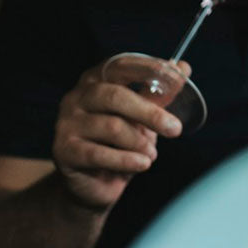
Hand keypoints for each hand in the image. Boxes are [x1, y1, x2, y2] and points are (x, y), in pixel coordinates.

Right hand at [51, 61, 187, 209]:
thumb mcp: (141, 115)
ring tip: (151, 155)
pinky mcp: (63, 150)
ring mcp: (66, 123)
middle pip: (116, 96)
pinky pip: (99, 153)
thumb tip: (184, 67)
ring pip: (112, 127)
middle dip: (150, 113)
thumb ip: (158, 93)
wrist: (94, 183)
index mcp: (95, 80)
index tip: (177, 76)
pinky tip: (142, 164)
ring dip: (140, 142)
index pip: (121, 65)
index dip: (149, 68)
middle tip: (175, 129)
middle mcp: (77, 97)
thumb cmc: (120, 142)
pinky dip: (127, 160)